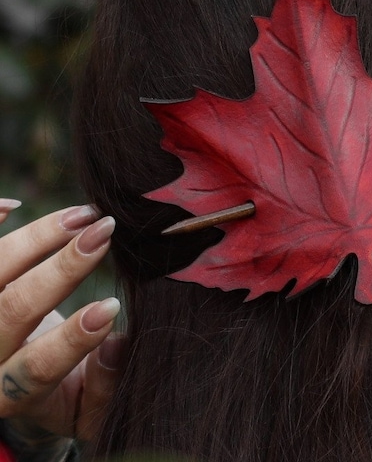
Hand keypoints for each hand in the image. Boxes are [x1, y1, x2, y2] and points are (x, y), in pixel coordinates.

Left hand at [0, 199, 120, 442]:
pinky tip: (13, 205)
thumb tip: (117, 343)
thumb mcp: (83, 409)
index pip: (35, 368)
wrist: (4, 382)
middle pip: (11, 309)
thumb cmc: (55, 394)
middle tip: (104, 234)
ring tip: (84, 214)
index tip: (113, 307)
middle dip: (62, 269)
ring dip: (38, 237)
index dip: (73, 339)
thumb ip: (103, 385)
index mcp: (7, 394)